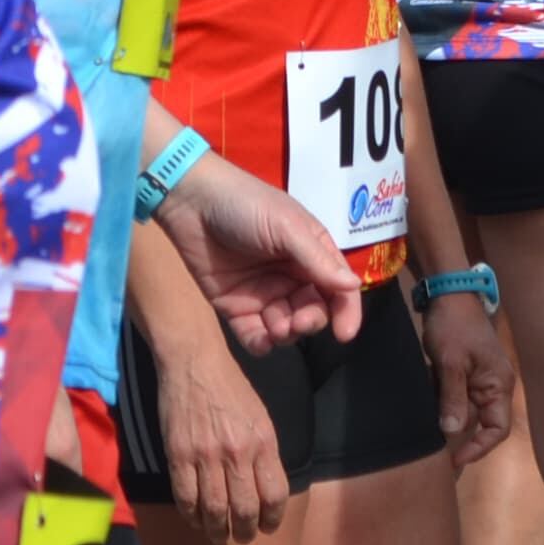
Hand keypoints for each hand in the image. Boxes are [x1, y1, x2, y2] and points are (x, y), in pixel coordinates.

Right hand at [143, 309, 288, 544]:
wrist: (194, 362)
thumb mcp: (260, 417)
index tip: (268, 527)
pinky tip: (196, 518)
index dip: (273, 519)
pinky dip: (192, 515)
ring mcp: (206, 455)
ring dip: (218, 531)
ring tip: (220, 535)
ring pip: (215, 510)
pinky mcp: (179, 454)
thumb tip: (265, 490)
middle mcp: (238, 452)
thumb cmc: (231, 388)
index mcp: (264, 442)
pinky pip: (185, 498)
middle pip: (245, 510)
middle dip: (246, 532)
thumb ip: (264, 454)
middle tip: (243, 536)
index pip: (275, 495)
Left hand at [147, 153, 362, 352]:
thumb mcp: (285, 226)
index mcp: (310, 253)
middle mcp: (291, 277)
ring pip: (287, 328)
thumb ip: (317, 259)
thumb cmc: (244, 204)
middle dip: (311, 321)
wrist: (190, 202)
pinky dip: (261, 343)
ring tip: (276, 325)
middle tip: (299, 321)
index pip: (338, 288)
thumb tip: (353, 286)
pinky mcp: (235, 307)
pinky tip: (260, 339)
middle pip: (314, 312)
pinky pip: (254, 335)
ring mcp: (263, 294)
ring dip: (287, 333)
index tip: (344, 333)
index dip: (346, 311)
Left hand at [419, 288, 514, 466]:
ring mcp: (481, 379)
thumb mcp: (450, 362)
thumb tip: (454, 432)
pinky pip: (457, 396)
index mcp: (499, 385)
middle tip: (433, 446)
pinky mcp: (466, 372)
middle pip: (480, 422)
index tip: (455, 459)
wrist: (448, 292)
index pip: (497, 429)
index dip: (479, 448)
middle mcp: (494, 386)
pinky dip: (443, 401)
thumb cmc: (453, 326)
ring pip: (466, 410)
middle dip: (458, 432)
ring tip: (427, 424)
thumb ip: (453, 398)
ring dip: (447, 416)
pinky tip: (426, 401)